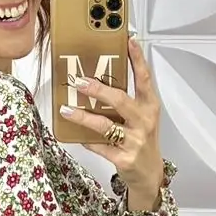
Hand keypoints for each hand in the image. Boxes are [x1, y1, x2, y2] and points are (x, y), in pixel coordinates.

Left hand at [57, 35, 164, 203]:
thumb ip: (127, 101)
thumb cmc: (142, 141)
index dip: (137, 59)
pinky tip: (76, 135)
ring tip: (66, 110)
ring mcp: (134, 141)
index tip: (128, 40)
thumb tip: (98, 82)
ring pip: (104, 125)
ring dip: (82, 117)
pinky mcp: (124, 158)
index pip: (144, 78)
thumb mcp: (142, 118)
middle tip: (78, 81)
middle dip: (97, 89)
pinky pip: (99, 146)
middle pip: (120, 100)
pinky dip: (86, 140)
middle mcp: (144, 121)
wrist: (149, 174)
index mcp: (150, 107)